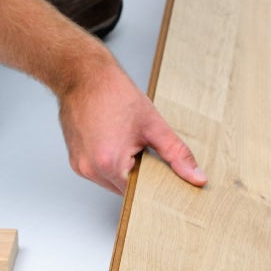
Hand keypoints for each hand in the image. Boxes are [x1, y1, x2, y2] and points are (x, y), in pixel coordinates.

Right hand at [58, 59, 206, 193]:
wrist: (84, 76)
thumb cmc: (114, 94)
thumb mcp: (153, 126)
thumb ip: (177, 155)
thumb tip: (196, 177)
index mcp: (110, 163)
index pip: (139, 194)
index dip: (152, 182)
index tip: (158, 168)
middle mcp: (91, 169)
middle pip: (124, 190)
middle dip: (138, 175)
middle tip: (142, 148)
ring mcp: (80, 167)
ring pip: (111, 182)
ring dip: (123, 169)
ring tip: (125, 141)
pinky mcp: (75, 161)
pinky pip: (98, 173)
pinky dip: (109, 163)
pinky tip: (113, 141)